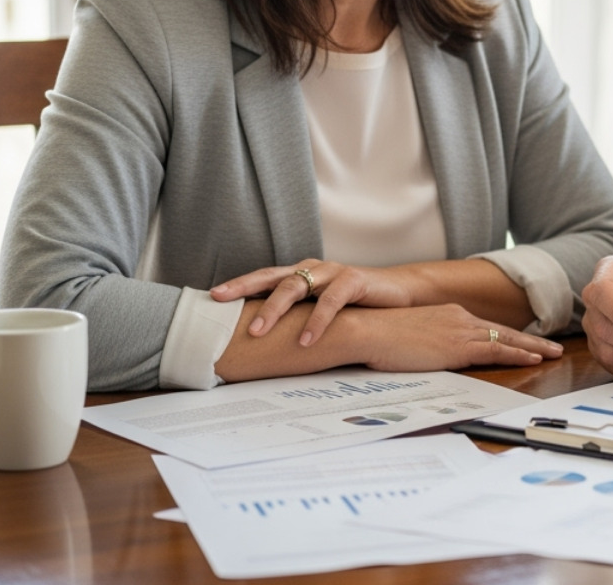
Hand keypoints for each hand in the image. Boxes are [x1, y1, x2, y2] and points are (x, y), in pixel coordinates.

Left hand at [212, 260, 413, 345]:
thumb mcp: (321, 310)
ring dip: (275, 308)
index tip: (211, 298)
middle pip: (273, 277)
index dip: (238, 285)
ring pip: (297, 285)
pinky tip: (306, 339)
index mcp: (302, 274)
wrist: (401, 295)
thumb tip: (260, 343)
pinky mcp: (355, 280)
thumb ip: (297, 317)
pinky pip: (331, 300)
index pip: (263, 277)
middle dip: (245, 291)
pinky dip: (317, 320)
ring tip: (258, 330)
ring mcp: (334, 272)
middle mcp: (314, 269)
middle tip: (221, 307)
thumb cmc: (357, 307)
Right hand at [357, 303, 562, 370]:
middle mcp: (459, 318)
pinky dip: (518, 353)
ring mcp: (460, 331)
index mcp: (448, 315)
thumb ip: (425, 345)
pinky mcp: (458, 346)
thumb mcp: (408, 339)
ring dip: (533, 347)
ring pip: (507, 339)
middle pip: (503, 330)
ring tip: (553, 353)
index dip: (509, 336)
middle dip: (530, 340)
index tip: (525, 342)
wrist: (366, 330)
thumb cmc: (378, 337)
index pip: (486, 327)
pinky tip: (534, 359)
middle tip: (552, 346)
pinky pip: (497, 349)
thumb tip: (428, 357)